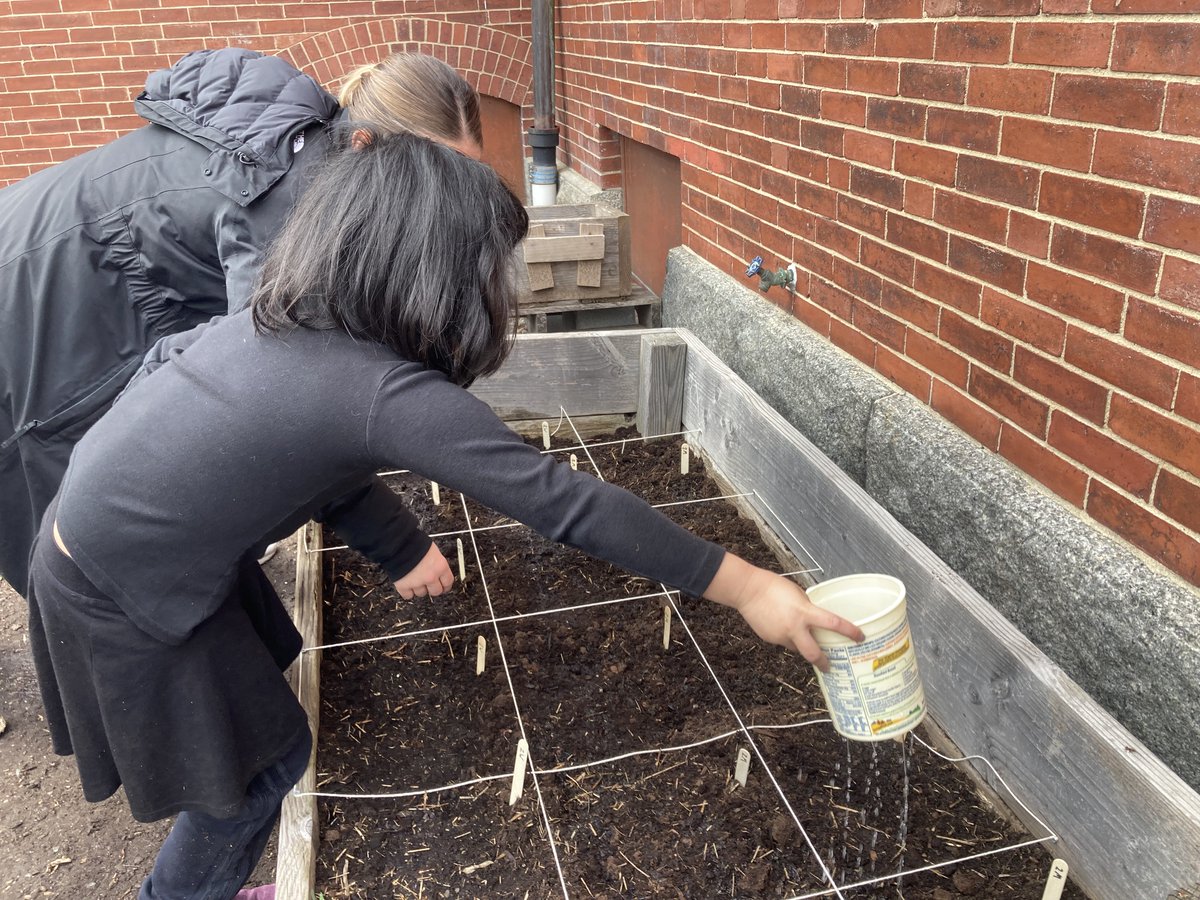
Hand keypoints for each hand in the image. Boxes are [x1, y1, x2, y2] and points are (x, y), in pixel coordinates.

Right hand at [393, 543, 453, 598]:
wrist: (399, 544)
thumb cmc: (415, 543)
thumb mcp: (433, 551)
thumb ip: (436, 563)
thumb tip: (437, 569)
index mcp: (440, 567)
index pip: (448, 582)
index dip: (445, 585)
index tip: (443, 586)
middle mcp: (431, 577)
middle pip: (436, 591)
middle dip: (432, 588)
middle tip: (429, 584)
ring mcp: (417, 583)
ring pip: (421, 594)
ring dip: (419, 589)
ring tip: (415, 580)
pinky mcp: (404, 586)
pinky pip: (408, 596)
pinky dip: (407, 592)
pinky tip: (407, 585)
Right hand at [703, 554, 863, 671]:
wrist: (747, 590)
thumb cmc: (773, 586)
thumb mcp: (798, 595)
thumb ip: (808, 609)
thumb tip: (814, 620)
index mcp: (804, 613)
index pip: (833, 623)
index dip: (849, 632)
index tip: (860, 637)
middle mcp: (794, 628)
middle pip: (813, 654)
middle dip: (822, 662)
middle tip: (829, 666)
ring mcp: (780, 636)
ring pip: (797, 648)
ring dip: (802, 645)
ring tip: (800, 635)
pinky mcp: (769, 639)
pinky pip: (783, 642)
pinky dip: (786, 637)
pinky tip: (781, 626)